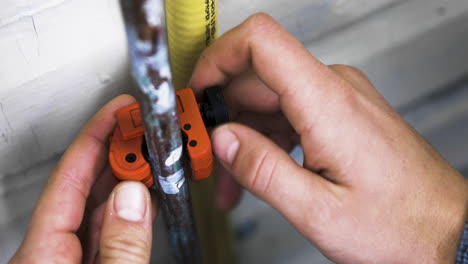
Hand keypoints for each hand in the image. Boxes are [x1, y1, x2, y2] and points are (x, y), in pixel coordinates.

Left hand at [10, 95, 155, 263]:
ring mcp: (68, 261)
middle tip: (141, 127)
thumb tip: (134, 199)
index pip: (66, 178)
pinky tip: (147, 196)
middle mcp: (51, 254)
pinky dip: (130, 209)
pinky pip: (107, 229)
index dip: (95, 137)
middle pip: (83, 186)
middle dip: (116, 152)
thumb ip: (122, 246)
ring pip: (98, 207)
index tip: (117, 111)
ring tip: (152, 157)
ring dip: (128, 180)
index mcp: (43, 257)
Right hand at [190, 13, 467, 262]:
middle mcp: (335, 89)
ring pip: (270, 101)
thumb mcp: (318, 210)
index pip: (259, 41)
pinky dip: (268, 141)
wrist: (448, 231)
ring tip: (233, 182)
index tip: (196, 92)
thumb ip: (262, 170)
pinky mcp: (342, 116)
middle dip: (222, 119)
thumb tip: (223, 140)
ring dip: (244, 138)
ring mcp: (339, 100)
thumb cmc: (400, 225)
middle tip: (208, 159)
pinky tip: (260, 173)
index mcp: (326, 102)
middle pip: (256, 79)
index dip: (217, 58)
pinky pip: (291, 114)